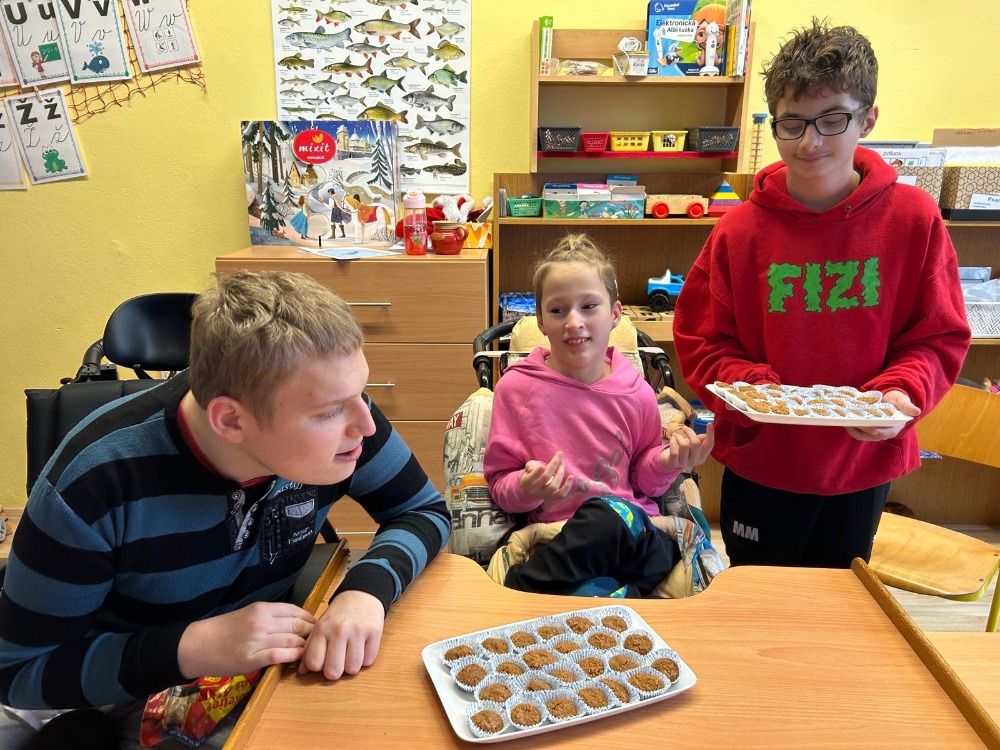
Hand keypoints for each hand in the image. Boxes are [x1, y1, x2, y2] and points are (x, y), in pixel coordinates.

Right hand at [178, 601, 315, 678]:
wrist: (198, 644)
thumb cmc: (224, 629)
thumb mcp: (249, 614)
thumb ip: (271, 617)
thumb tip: (297, 622)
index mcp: (262, 608)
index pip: (295, 611)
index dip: (310, 619)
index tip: (316, 627)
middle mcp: (262, 621)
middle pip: (298, 625)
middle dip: (311, 634)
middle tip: (318, 641)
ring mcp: (257, 640)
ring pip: (292, 640)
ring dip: (304, 647)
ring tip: (310, 652)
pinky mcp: (251, 658)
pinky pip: (279, 655)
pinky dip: (293, 656)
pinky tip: (298, 659)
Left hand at [298, 590, 384, 679]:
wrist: (361, 595)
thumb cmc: (338, 615)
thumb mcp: (320, 626)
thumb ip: (309, 648)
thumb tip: (301, 671)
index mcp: (322, 629)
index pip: (314, 663)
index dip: (318, 667)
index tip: (323, 660)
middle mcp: (339, 630)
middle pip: (334, 672)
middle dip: (335, 671)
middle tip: (338, 661)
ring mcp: (358, 631)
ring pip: (353, 669)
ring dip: (352, 666)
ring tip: (350, 654)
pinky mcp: (375, 632)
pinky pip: (368, 661)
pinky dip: (365, 659)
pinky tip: (362, 648)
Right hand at [519, 451, 573, 500]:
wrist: (531, 489)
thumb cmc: (531, 474)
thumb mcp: (528, 468)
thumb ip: (531, 466)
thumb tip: (541, 468)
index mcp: (527, 482)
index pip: (533, 476)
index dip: (539, 470)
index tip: (543, 464)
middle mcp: (535, 491)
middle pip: (545, 478)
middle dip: (553, 464)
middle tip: (560, 454)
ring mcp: (544, 495)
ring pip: (554, 486)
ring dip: (560, 473)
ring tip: (562, 463)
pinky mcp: (552, 498)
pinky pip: (561, 494)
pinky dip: (567, 486)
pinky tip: (571, 477)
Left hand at [659, 423, 714, 469]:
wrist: (668, 461)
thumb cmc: (682, 450)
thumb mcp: (692, 445)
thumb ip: (700, 440)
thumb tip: (706, 434)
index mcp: (702, 456)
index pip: (709, 445)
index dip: (710, 434)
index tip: (710, 423)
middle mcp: (695, 460)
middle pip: (696, 443)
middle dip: (689, 432)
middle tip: (684, 427)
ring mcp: (684, 463)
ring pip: (684, 445)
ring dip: (679, 437)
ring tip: (675, 435)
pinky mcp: (674, 463)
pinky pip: (674, 451)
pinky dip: (673, 441)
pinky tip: (672, 439)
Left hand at [846, 390, 920, 441]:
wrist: (892, 400)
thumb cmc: (897, 400)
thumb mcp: (902, 400)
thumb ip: (907, 405)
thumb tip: (916, 411)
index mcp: (893, 428)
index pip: (879, 432)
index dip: (868, 428)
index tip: (858, 422)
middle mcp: (884, 433)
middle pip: (867, 435)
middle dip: (857, 429)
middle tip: (846, 421)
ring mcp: (875, 433)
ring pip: (861, 435)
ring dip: (852, 429)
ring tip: (843, 421)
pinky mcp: (868, 430)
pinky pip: (859, 432)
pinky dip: (852, 427)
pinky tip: (845, 420)